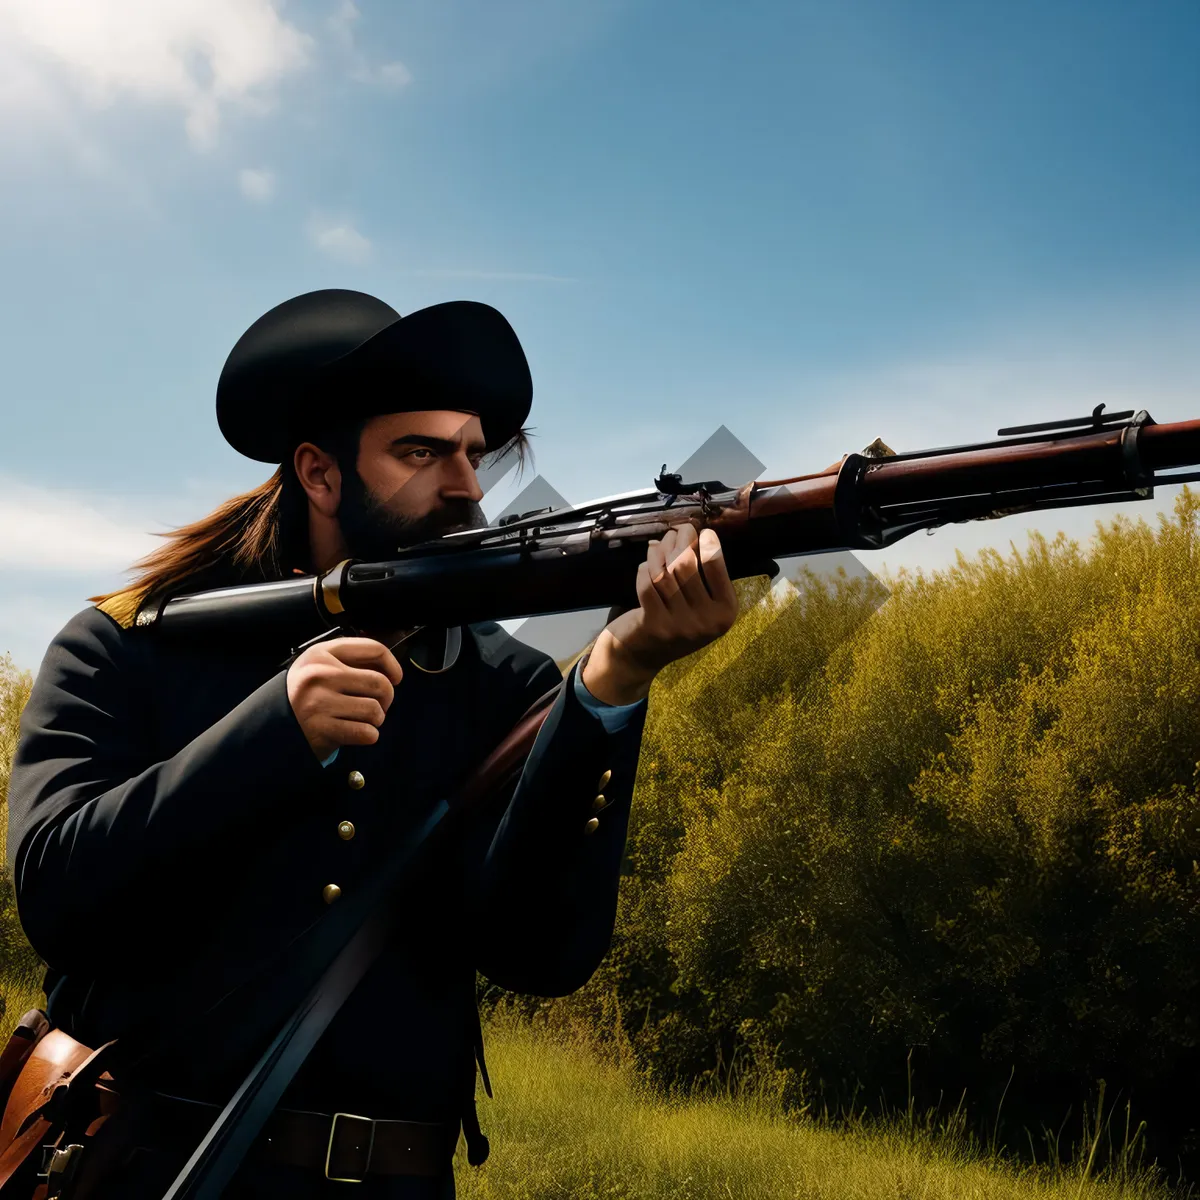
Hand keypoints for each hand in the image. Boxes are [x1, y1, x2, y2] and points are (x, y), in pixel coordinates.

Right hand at [286, 637, 403, 761]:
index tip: (395, 678)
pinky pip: (366, 733)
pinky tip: (357, 732)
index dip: (392, 665)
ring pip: (375, 710)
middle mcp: (320, 675)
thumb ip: (351, 661)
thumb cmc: (307, 693)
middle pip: (380, 683)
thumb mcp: (321, 666)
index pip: (373, 649)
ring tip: (363, 719)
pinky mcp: (321, 730)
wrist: (272, 722)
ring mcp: (319, 703)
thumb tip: (391, 669)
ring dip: (376, 719)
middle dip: (387, 698)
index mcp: (322, 654)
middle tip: (379, 704)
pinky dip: (368, 735)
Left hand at [583, 524, 738, 704]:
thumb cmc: (677, 619)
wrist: (645, 655)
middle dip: (679, 541)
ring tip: (657, 545)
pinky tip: (646, 566)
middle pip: (687, 565)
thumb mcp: (702, 603)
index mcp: (725, 612)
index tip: (702, 531)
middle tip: (675, 532)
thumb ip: (705, 575)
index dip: (708, 544)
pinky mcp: (654, 626)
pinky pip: (647, 584)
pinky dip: (644, 569)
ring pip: (664, 573)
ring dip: (658, 552)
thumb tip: (697, 534)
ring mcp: (679, 626)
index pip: (717, 568)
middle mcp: (706, 622)